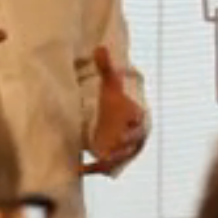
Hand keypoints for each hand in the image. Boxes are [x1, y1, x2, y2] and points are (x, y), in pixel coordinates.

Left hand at [84, 45, 146, 174]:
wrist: (116, 124)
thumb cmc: (115, 104)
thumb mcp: (110, 86)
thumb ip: (106, 68)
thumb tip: (99, 47)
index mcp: (137, 116)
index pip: (138, 117)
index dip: (133, 118)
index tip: (125, 116)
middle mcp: (134, 135)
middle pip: (130, 140)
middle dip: (122, 142)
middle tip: (109, 141)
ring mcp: (124, 150)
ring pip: (120, 155)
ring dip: (110, 157)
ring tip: (98, 155)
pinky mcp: (113, 161)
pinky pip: (107, 167)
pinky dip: (95, 169)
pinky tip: (79, 168)